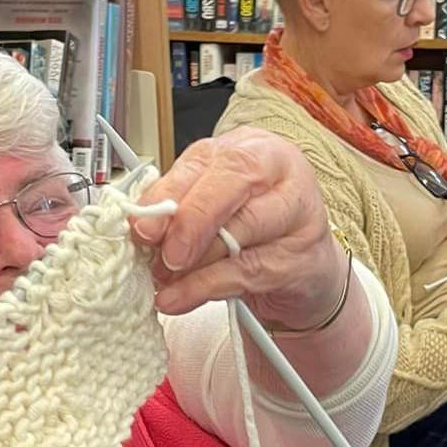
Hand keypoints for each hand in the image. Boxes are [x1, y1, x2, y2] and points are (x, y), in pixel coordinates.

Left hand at [131, 126, 346, 331]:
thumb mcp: (213, 203)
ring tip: (166, 279)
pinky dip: (205, 288)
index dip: (170, 194)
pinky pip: (247, 272)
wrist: (304, 265)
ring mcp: (300, 215)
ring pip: (240, 233)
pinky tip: (181, 297)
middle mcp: (281, 174)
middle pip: (233, 184)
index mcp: (252, 149)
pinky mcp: (304, 259)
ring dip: (194, 263)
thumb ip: (180, 206)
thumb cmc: (254, 224)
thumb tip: (142, 225)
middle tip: (161, 255)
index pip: (209, 160)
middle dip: (189, 223)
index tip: (142, 227)